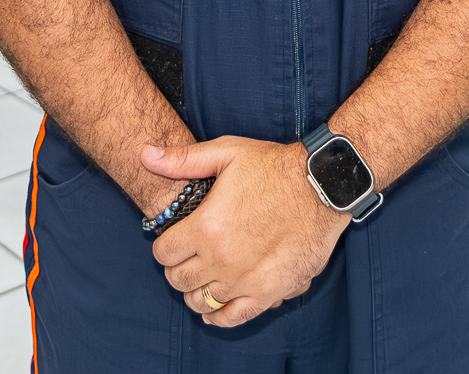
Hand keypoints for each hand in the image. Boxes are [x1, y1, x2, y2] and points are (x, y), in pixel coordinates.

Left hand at [144, 137, 347, 327]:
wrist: (322, 186)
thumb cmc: (275, 167)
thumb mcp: (227, 152)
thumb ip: (183, 159)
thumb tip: (146, 155)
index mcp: (206, 227)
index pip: (164, 253)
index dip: (165, 246)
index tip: (175, 240)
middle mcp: (221, 258)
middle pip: (179, 280)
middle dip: (178, 269)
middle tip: (188, 257)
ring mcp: (244, 280)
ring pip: (201, 301)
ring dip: (196, 291)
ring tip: (203, 278)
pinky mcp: (269, 292)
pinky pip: (234, 317)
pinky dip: (219, 317)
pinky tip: (215, 310)